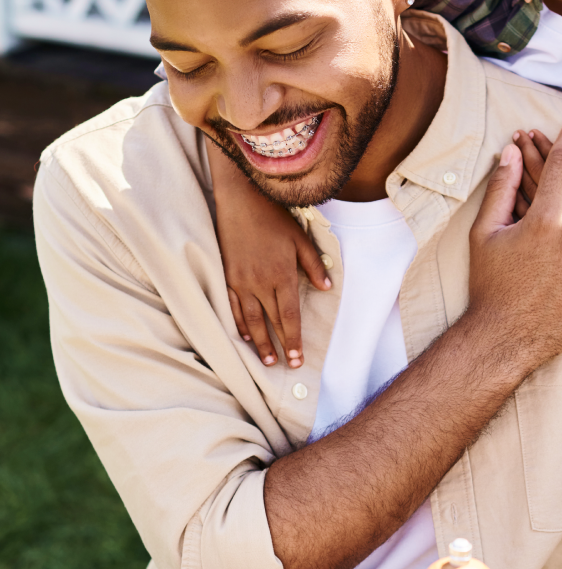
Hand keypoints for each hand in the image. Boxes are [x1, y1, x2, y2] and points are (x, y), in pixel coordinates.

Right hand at [213, 148, 330, 367]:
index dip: (294, 338)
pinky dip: (239, 323)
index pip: (289, 315)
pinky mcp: (227, 276)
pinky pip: (233, 306)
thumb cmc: (274, 219)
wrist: (240, 202)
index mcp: (281, 275)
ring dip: (259, 341)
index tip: (298, 358)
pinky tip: (245, 335)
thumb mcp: (301, 239)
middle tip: (286, 366)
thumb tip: (327, 288)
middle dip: (279, 346)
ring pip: (250, 318)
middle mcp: (259, 282)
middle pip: (270, 321)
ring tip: (266, 360)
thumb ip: (314, 265)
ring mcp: (240, 281)